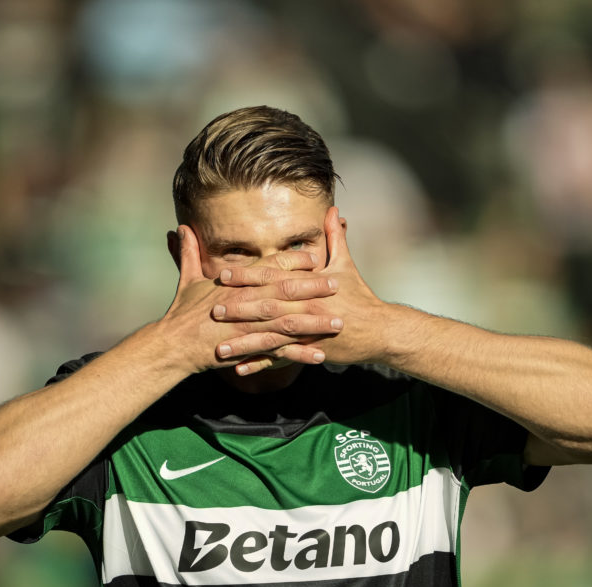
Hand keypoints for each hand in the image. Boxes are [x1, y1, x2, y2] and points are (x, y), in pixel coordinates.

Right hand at [162, 224, 342, 373]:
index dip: (294, 261)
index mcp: (237, 284)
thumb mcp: (186, 280)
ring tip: (339, 322)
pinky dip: (300, 354)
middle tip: (338, 284)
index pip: (270, 266)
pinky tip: (320, 356)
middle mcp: (246, 301)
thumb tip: (182, 228)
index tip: (315, 257)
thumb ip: (190, 253)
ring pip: (288, 321)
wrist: (172, 345)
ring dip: (315, 322)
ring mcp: (248, 326)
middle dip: (314, 288)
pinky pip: (279, 352)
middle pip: (286, 290)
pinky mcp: (247, 348)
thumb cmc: (180, 313)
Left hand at [213, 207, 389, 372]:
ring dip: (244, 343)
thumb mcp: (346, 265)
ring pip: (270, 338)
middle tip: (212, 310)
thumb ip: (335, 238)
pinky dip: (260, 365)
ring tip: (218, 348)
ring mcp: (307, 331)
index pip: (273, 278)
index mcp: (309, 285)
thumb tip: (334, 210)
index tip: (223, 275)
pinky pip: (281, 359)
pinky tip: (238, 371)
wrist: (379, 330)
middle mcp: (305, 307)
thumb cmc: (361, 296)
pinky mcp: (309, 351)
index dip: (247, 276)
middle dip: (238, 309)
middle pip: (267, 307)